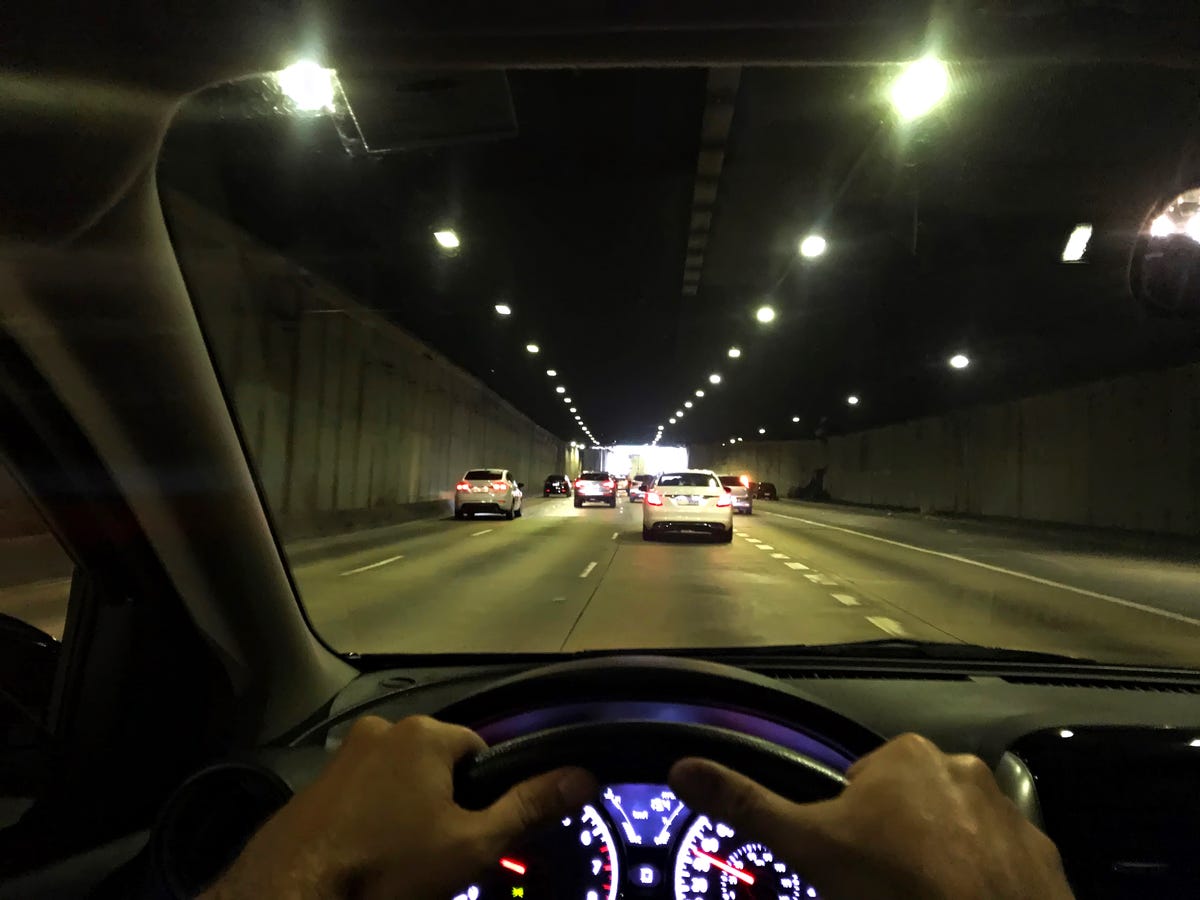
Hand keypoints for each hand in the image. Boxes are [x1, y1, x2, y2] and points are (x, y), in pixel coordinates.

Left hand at [202, 715, 596, 899]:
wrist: (290, 894)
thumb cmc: (388, 866)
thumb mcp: (469, 845)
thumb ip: (527, 808)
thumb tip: (585, 776)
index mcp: (424, 733)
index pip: (480, 751)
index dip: (483, 796)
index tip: (469, 835)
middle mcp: (383, 728)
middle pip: (437, 764)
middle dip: (442, 803)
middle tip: (434, 854)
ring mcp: (342, 754)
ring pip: (398, 780)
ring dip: (405, 811)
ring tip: (398, 859)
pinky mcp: (313, 783)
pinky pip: (362, 793)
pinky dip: (370, 817)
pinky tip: (365, 855)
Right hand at [669, 732, 1073, 899]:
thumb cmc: (892, 886)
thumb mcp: (807, 846)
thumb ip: (746, 803)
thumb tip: (680, 766)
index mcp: (904, 755)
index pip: (863, 782)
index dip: (850, 826)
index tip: (852, 863)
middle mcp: (963, 767)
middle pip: (912, 804)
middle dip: (898, 839)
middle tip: (884, 887)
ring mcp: (1011, 812)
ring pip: (958, 832)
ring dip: (942, 859)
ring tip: (924, 898)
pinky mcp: (1043, 856)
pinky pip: (1003, 863)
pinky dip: (986, 883)